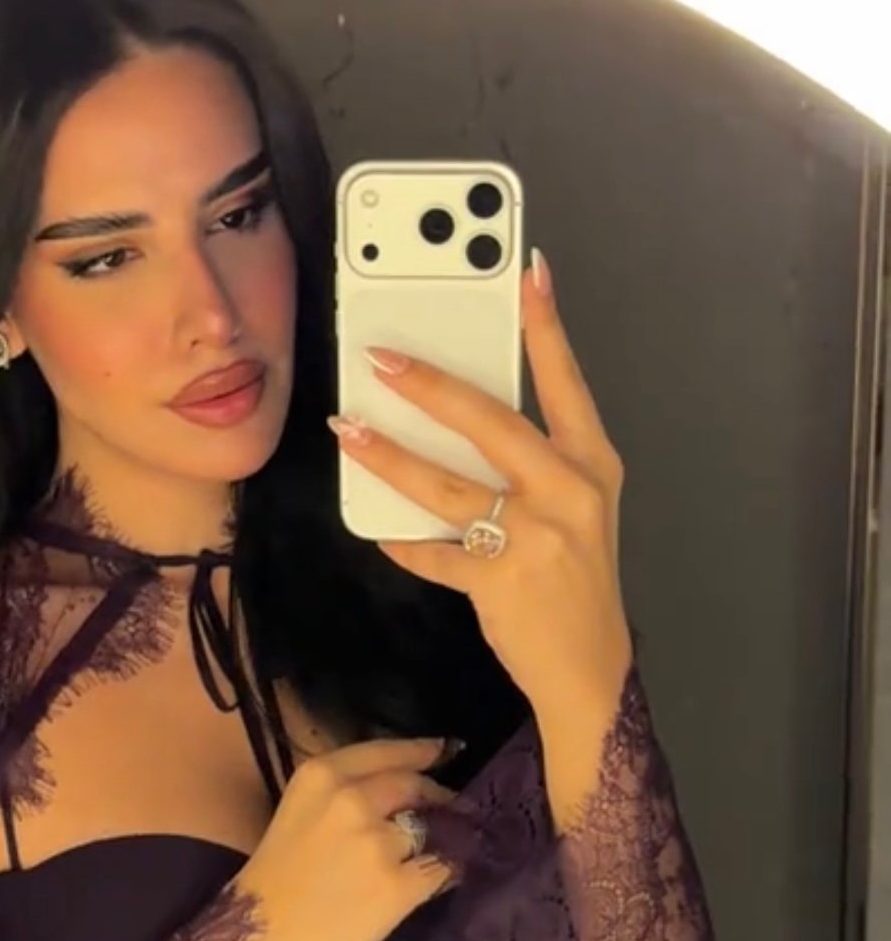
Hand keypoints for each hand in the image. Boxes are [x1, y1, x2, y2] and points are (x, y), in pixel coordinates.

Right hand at [229, 736, 455, 940]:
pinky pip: (442, 870)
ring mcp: (377, 843)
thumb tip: (398, 797)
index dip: (421, 751)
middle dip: (436, 797)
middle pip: (414, 786)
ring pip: (430, 830)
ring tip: (428, 856)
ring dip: (437, 840)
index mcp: (321, 776)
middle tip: (448, 809)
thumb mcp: (298, 812)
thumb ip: (342, 796)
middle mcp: (351, 800)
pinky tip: (442, 879)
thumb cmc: (271, 883)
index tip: (446, 749)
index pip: (386, 753)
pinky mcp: (397, 886)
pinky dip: (448, 872)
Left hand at [329, 251, 632, 722]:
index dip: (546, 325)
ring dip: (389, 455)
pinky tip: (377, 527)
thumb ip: (532, 462)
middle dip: (430, 385)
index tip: (526, 272)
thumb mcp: (575, 508)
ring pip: (446, 484)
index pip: (567, 381)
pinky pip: (433, 551)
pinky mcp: (500, 581)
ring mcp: (536, 537)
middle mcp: (569, 492)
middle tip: (382, 358)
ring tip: (349, 429)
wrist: (589, 669)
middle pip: (491, 422)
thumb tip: (459, 413)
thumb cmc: (576, 580)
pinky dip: (401, 539)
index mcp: (592, 463)